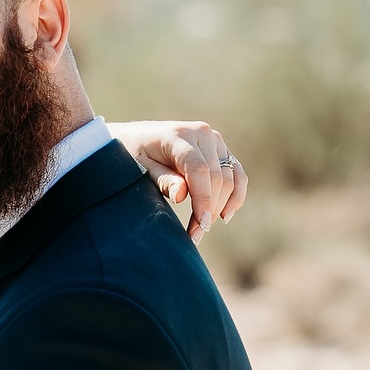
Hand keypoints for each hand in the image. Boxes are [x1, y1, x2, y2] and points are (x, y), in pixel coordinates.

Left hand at [110, 120, 247, 242]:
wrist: (137, 137)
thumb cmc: (133, 154)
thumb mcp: (139, 167)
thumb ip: (162, 179)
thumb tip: (182, 195)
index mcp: (179, 135)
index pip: (199, 170)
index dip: (203, 199)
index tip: (201, 224)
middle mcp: (202, 133)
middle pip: (217, 177)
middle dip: (209, 209)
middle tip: (195, 235)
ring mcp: (214, 140)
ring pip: (230, 178)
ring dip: (221, 206)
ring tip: (203, 229)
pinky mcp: (221, 149)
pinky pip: (236, 174)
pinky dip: (235, 195)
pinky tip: (226, 215)